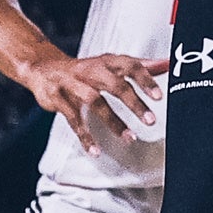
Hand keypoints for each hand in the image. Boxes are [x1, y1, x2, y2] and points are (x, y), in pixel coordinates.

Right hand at [19, 52, 167, 158]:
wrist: (44, 68)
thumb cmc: (86, 69)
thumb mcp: (111, 64)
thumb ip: (140, 65)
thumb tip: (168, 63)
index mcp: (106, 61)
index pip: (129, 66)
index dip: (145, 79)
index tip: (160, 95)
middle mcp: (90, 70)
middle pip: (114, 84)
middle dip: (133, 102)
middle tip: (151, 120)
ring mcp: (73, 84)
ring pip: (94, 101)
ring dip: (113, 121)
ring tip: (130, 138)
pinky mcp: (58, 98)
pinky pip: (73, 119)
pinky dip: (85, 136)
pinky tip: (96, 150)